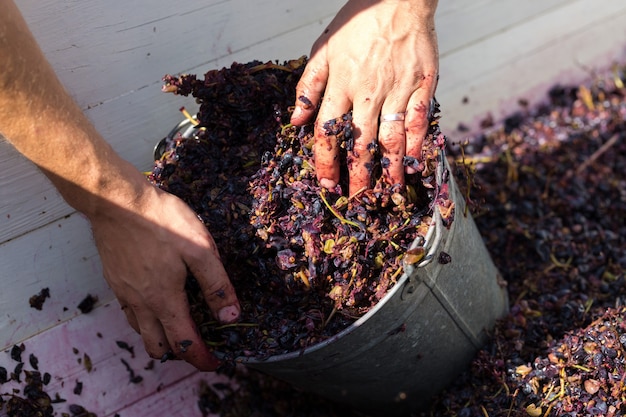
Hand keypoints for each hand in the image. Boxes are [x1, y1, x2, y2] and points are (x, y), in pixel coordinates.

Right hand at [89, 184, 239, 370]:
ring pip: (141, 331)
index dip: (200, 358)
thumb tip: (230, 316)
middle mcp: (140, 302)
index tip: (214, 364)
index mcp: (164, 299)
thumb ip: (216, 284)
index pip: (184, 342)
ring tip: (179, 326)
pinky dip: (145, 319)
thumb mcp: (199, 248)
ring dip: (160, 338)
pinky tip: (155, 303)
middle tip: (198, 345)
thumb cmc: (161, 220)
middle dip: (179, 353)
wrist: (116, 200)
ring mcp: (123, 292)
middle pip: (157, 346)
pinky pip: (129, 312)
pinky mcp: (114, 279)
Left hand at [290, 0, 438, 195]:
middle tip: (357, 200)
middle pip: (361, 143)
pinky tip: (415, 164)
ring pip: (393, 138)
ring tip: (388, 194)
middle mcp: (368, 92)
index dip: (326, 161)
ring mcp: (398, 89)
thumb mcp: (323, 48)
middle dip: (358, 176)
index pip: (328, 132)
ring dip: (389, 169)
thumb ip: (309, 85)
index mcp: (341, 84)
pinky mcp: (423, 84)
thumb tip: (295, 119)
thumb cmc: (358, 21)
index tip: (326, 183)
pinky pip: (420, 120)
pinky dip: (418, 144)